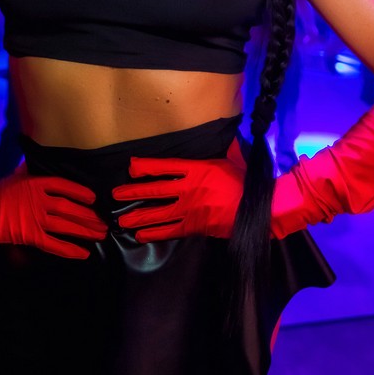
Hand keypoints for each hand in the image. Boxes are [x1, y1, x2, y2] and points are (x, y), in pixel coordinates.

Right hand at [0, 167, 107, 257]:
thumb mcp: (15, 178)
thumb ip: (30, 171)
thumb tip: (39, 161)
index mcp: (35, 183)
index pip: (65, 185)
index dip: (81, 192)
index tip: (94, 198)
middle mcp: (38, 200)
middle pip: (70, 207)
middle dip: (89, 216)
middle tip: (105, 222)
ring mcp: (34, 218)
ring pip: (67, 226)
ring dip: (86, 231)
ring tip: (100, 235)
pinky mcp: (29, 236)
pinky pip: (54, 245)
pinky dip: (69, 250)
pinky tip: (83, 254)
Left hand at [111, 140, 245, 241]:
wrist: (257, 207)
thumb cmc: (246, 181)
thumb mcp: (232, 159)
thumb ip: (221, 150)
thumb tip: (226, 139)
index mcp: (196, 169)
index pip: (164, 166)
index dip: (146, 167)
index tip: (130, 167)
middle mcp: (188, 188)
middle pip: (155, 190)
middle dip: (133, 192)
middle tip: (116, 195)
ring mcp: (189, 209)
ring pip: (158, 213)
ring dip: (138, 217)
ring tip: (122, 221)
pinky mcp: (194, 226)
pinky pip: (170, 230)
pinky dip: (155, 233)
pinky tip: (141, 235)